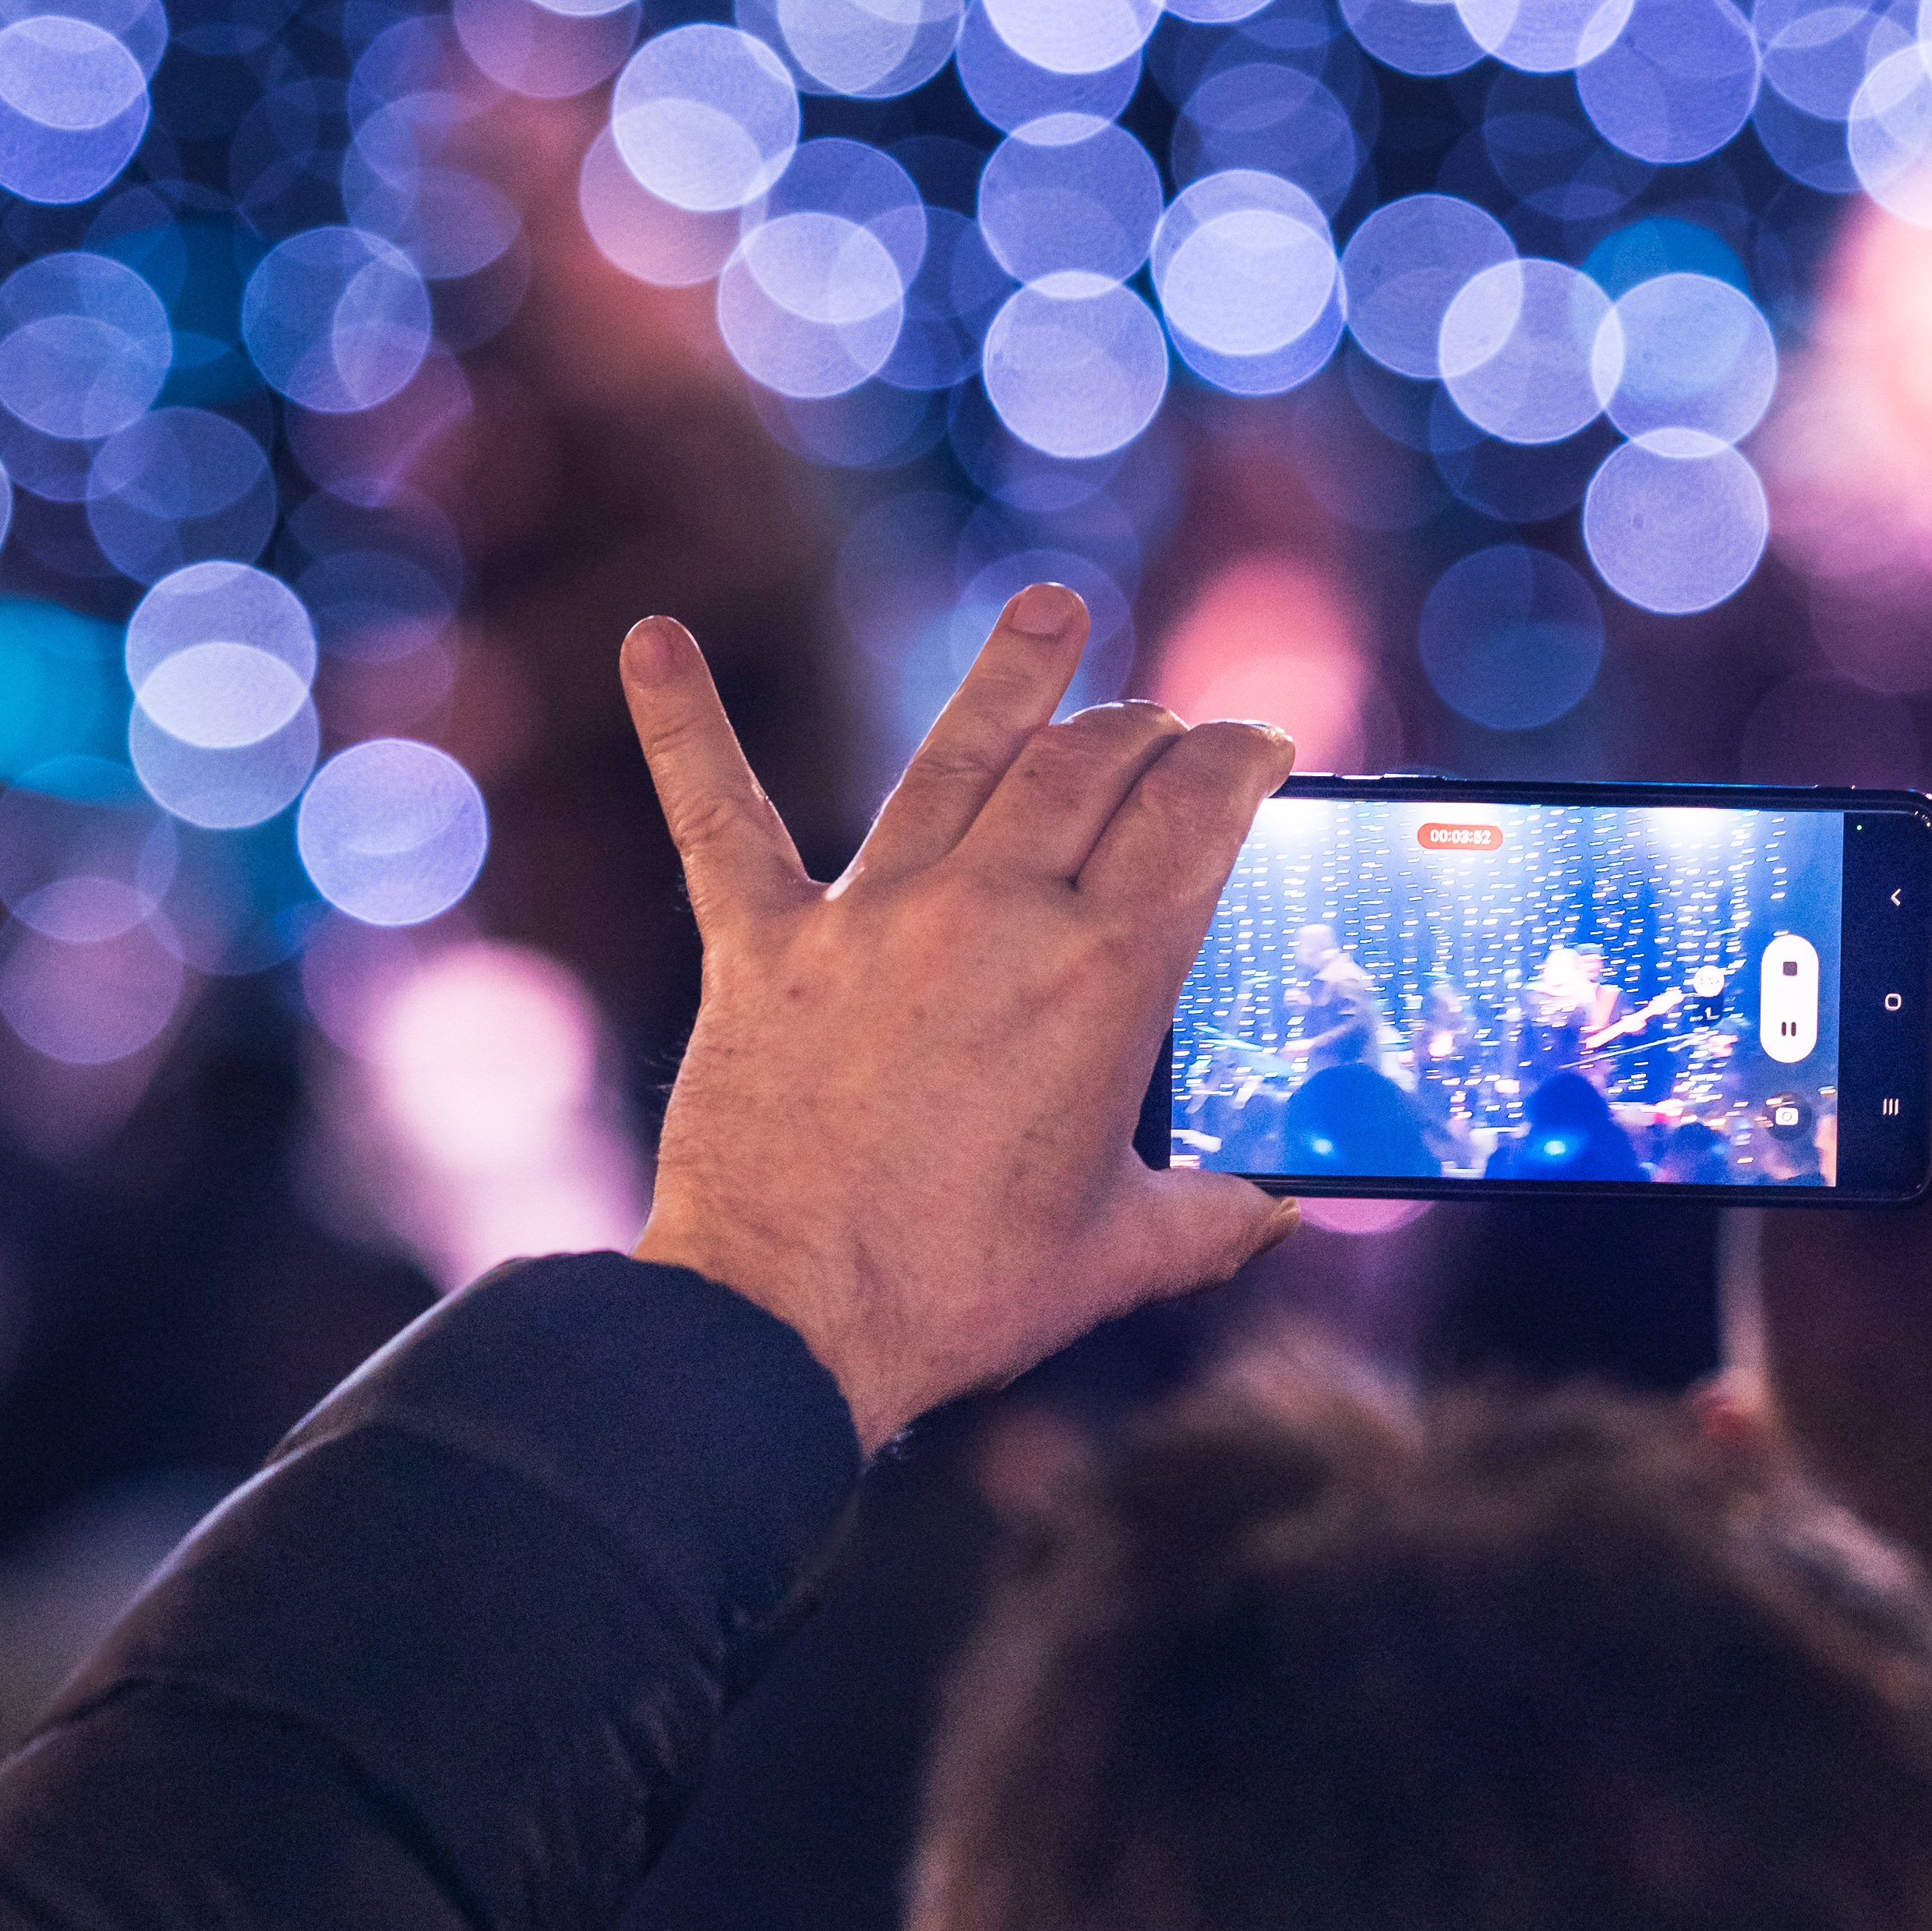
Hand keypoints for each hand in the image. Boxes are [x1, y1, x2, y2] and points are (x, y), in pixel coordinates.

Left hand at [622, 588, 1297, 1450]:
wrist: (788, 1323)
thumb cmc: (963, 1297)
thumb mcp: (1121, 1255)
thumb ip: (1213, 1219)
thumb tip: (1279, 1213)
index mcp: (1103, 977)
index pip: (1196, 814)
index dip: (1240, 759)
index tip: (1258, 744)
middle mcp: (995, 917)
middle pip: (1091, 766)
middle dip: (1146, 727)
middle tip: (1167, 725)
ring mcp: (872, 919)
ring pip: (958, 757)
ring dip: (1012, 675)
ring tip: (1048, 607)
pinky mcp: (762, 946)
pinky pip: (719, 815)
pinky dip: (684, 723)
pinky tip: (652, 641)